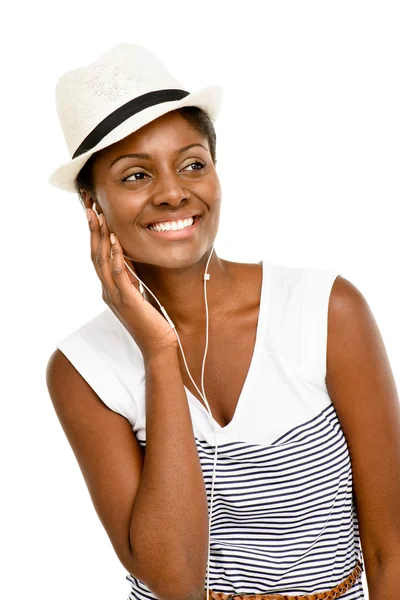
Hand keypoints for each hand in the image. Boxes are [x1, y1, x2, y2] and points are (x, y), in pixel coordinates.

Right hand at [87, 209, 178, 360]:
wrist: (160, 347)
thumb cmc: (153, 322)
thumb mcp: (140, 294)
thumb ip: (132, 278)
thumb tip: (130, 258)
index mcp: (111, 289)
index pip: (98, 257)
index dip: (95, 235)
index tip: (94, 214)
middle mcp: (109, 291)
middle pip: (95, 255)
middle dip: (93, 230)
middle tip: (89, 208)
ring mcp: (116, 297)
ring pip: (102, 262)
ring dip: (101, 238)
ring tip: (99, 218)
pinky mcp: (128, 301)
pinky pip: (119, 276)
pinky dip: (116, 257)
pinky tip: (117, 242)